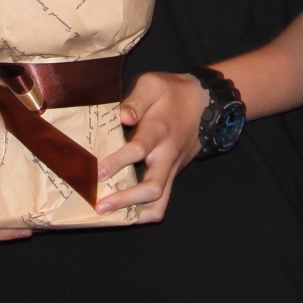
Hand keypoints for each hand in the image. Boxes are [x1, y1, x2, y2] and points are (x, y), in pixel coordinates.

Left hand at [95, 70, 209, 220]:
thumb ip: (136, 100)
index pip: (139, 150)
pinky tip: (124, 215)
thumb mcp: (153, 84)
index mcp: (159, 131)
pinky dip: (144, 212)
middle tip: (100, 206)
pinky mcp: (172, 175)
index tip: (97, 171)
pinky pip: (162, 200)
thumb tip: (123, 117)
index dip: (118, 162)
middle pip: (152, 188)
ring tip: (110, 218)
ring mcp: (172, 168)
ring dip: (136, 214)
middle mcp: (167, 155)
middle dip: (125, 200)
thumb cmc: (172, 91)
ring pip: (160, 202)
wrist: (204, 102)